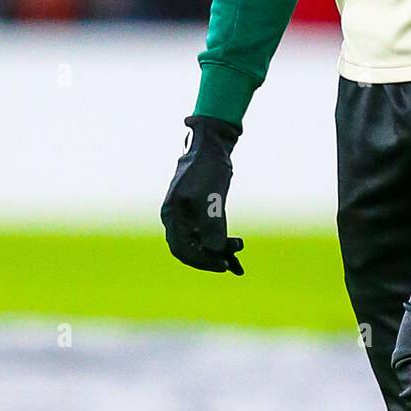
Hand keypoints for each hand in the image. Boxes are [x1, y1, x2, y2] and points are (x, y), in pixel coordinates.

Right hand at [160, 115, 244, 272]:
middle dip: (210, 257)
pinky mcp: (197, 210)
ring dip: (217, 249)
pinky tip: (234, 243)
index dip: (202, 261)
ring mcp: (186, 214)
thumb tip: (214, 251)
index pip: (182, 249)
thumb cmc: (208, 168)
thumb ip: (211, 225)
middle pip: (189, 249)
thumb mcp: (211, 196)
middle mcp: (176, 218)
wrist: (211, 145)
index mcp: (172, 215)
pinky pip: (206, 231)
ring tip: (239, 247)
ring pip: (199, 241)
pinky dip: (218, 239)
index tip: (222, 265)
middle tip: (231, 262)